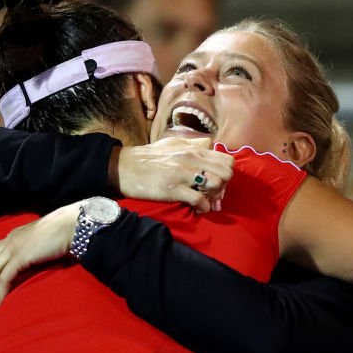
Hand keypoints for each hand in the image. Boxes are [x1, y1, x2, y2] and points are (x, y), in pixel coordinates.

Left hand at [0, 201, 81, 302]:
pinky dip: (3, 292)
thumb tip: (37, 259)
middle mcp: (9, 241)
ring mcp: (13, 248)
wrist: (69, 225)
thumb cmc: (63, 231)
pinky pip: (4, 278)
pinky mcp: (20, 258)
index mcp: (14, 235)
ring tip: (2, 301)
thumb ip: (34, 247)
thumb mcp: (43, 239)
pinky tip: (6, 301)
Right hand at [113, 137, 233, 211]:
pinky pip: (199, 200)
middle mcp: (191, 159)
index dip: (226, 173)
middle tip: (213, 193)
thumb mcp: (173, 144)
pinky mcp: (174, 190)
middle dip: (224, 186)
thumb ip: (193, 144)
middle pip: (226, 173)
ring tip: (205, 200)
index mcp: (193, 149)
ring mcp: (183, 174)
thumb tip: (209, 143)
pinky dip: (203, 208)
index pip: (227, 159)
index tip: (217, 182)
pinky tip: (198, 209)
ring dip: (214, 197)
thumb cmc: (148, 157)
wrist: (125, 168)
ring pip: (216, 184)